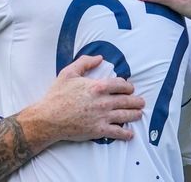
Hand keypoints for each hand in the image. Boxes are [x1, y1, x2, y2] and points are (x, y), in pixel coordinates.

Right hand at [25, 55, 144, 143]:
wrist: (49, 118)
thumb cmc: (57, 95)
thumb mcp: (68, 73)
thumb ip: (84, 62)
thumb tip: (99, 58)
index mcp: (97, 87)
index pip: (121, 85)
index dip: (128, 86)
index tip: (129, 88)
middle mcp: (103, 102)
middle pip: (127, 100)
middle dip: (137, 101)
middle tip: (141, 101)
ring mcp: (103, 117)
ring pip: (126, 116)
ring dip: (135, 114)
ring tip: (139, 114)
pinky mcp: (99, 130)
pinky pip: (118, 132)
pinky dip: (126, 134)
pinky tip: (130, 134)